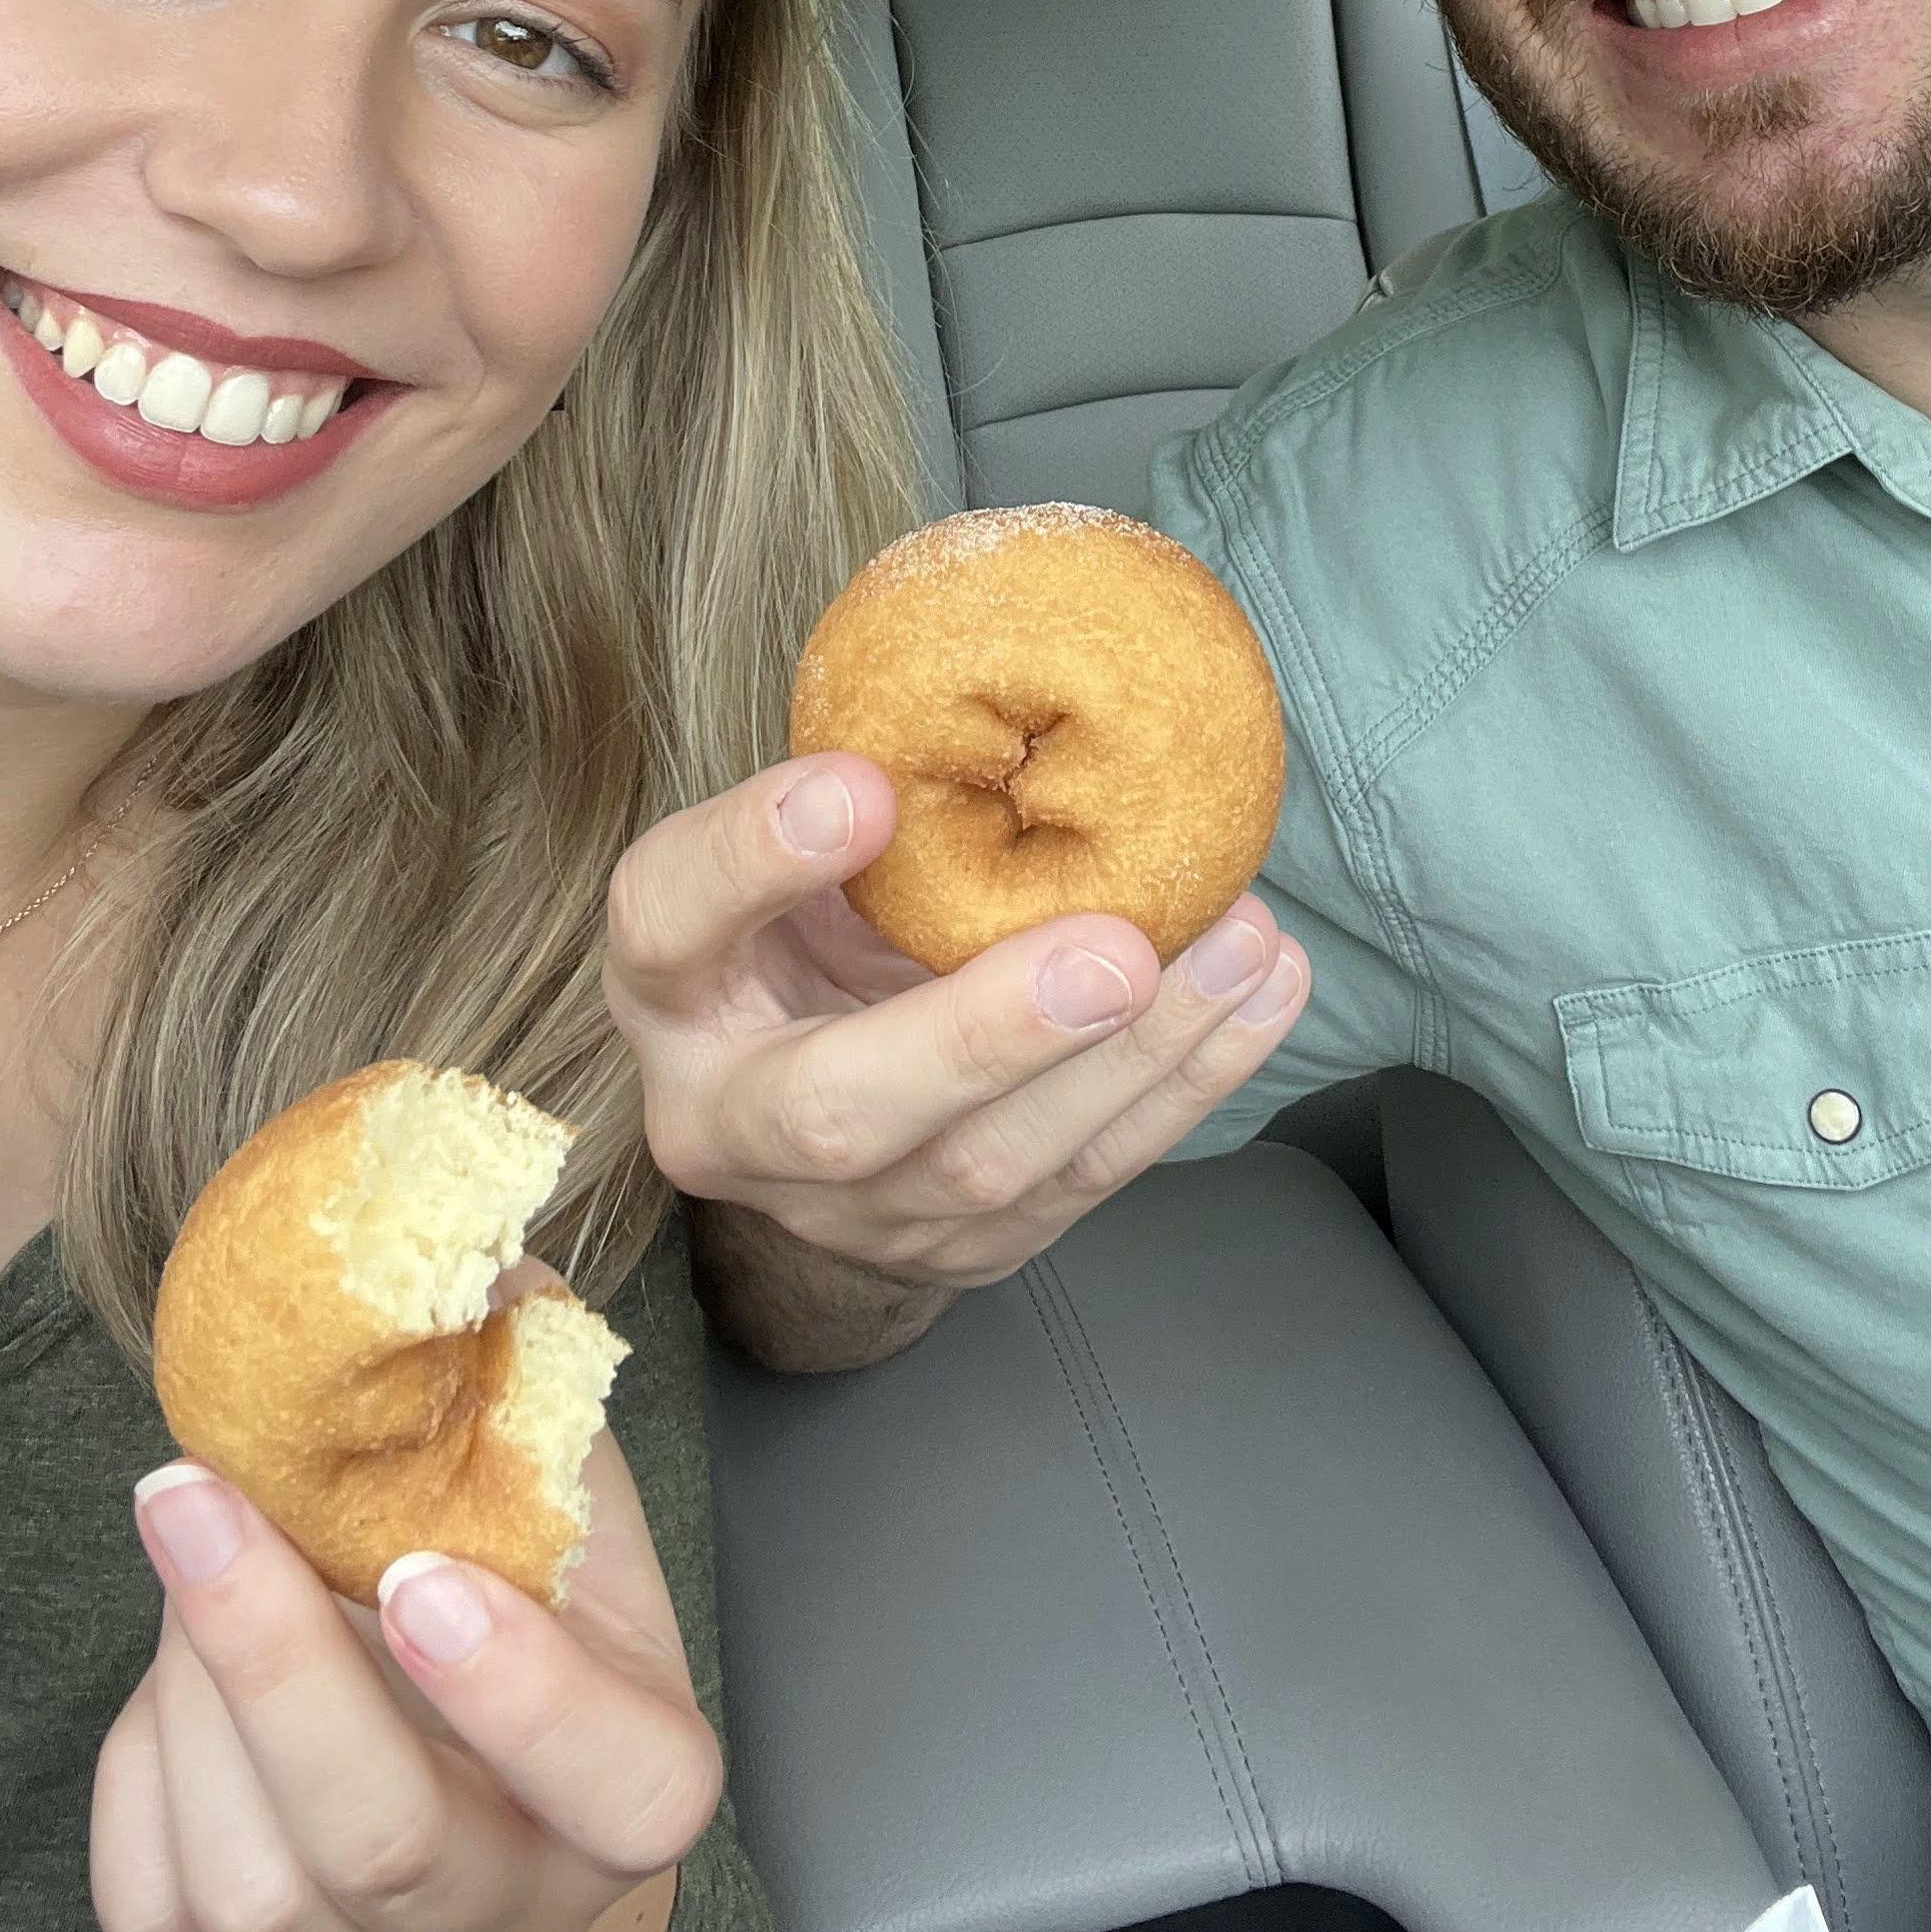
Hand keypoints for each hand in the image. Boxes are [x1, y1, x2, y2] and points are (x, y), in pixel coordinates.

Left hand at [90, 1393, 719, 1931]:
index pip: (617, 1782)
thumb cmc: (523, 1613)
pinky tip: (167, 1685)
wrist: (471, 1804)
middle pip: (385, 1845)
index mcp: (635, 1786)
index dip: (519, 1694)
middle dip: (269, 1661)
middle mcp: (524, 1921)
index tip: (408, 1570)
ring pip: (255, 1894)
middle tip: (188, 1493)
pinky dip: (136, 1787)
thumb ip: (521, 1399)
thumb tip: (467, 1236)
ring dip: (188, 1701)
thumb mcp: (556, 1512)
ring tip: (187, 1557)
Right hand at [604, 752, 1311, 1293]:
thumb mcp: (794, 844)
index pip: (669, 918)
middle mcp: (731, 1122)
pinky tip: (1261, 990)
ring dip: (1138, 1055)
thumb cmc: (809, 918)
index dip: (754, 855)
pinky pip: (1085, 1178)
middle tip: (1115, 951)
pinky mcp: (964, 1249)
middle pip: (837, 1108)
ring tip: (1243, 943)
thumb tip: (993, 683)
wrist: (813, 1088)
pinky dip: (1187, 1081)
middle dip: (985, 1035)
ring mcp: (851, 1211)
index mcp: (670, 985)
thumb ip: (857, 787)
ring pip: (989, 1167)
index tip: (860, 783)